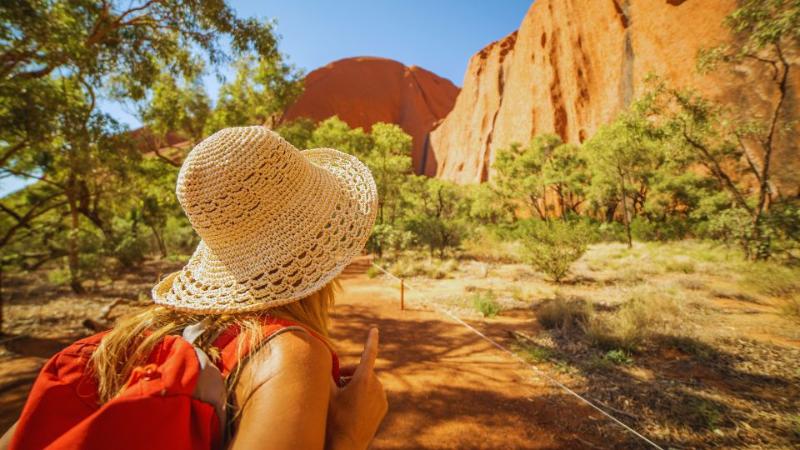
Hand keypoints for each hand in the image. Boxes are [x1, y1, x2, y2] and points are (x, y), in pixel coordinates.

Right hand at [326, 328, 387, 449]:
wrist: (348, 445)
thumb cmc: (334, 419)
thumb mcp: (326, 395)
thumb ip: (324, 374)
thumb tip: (318, 358)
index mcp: (364, 379)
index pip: (369, 353)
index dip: (371, 339)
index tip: (375, 329)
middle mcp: (376, 386)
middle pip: (362, 371)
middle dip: (349, 373)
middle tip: (336, 381)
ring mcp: (381, 397)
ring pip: (368, 383)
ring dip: (356, 384)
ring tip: (342, 395)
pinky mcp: (383, 408)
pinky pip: (374, 394)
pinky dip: (364, 395)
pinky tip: (352, 404)